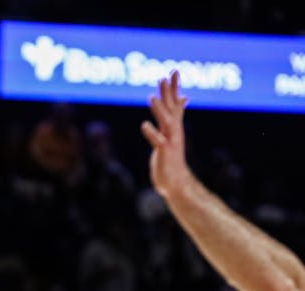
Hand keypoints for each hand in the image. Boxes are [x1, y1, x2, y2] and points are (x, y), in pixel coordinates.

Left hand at [141, 70, 192, 199]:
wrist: (176, 182)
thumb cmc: (171, 159)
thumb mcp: (172, 135)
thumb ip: (175, 117)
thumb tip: (182, 100)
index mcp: (174, 127)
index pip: (175, 103)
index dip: (174, 88)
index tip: (173, 71)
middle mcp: (174, 131)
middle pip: (171, 108)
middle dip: (168, 93)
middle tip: (165, 76)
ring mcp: (170, 141)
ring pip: (166, 122)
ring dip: (159, 110)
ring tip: (151, 98)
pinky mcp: (164, 153)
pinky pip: (158, 141)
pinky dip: (152, 133)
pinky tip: (144, 125)